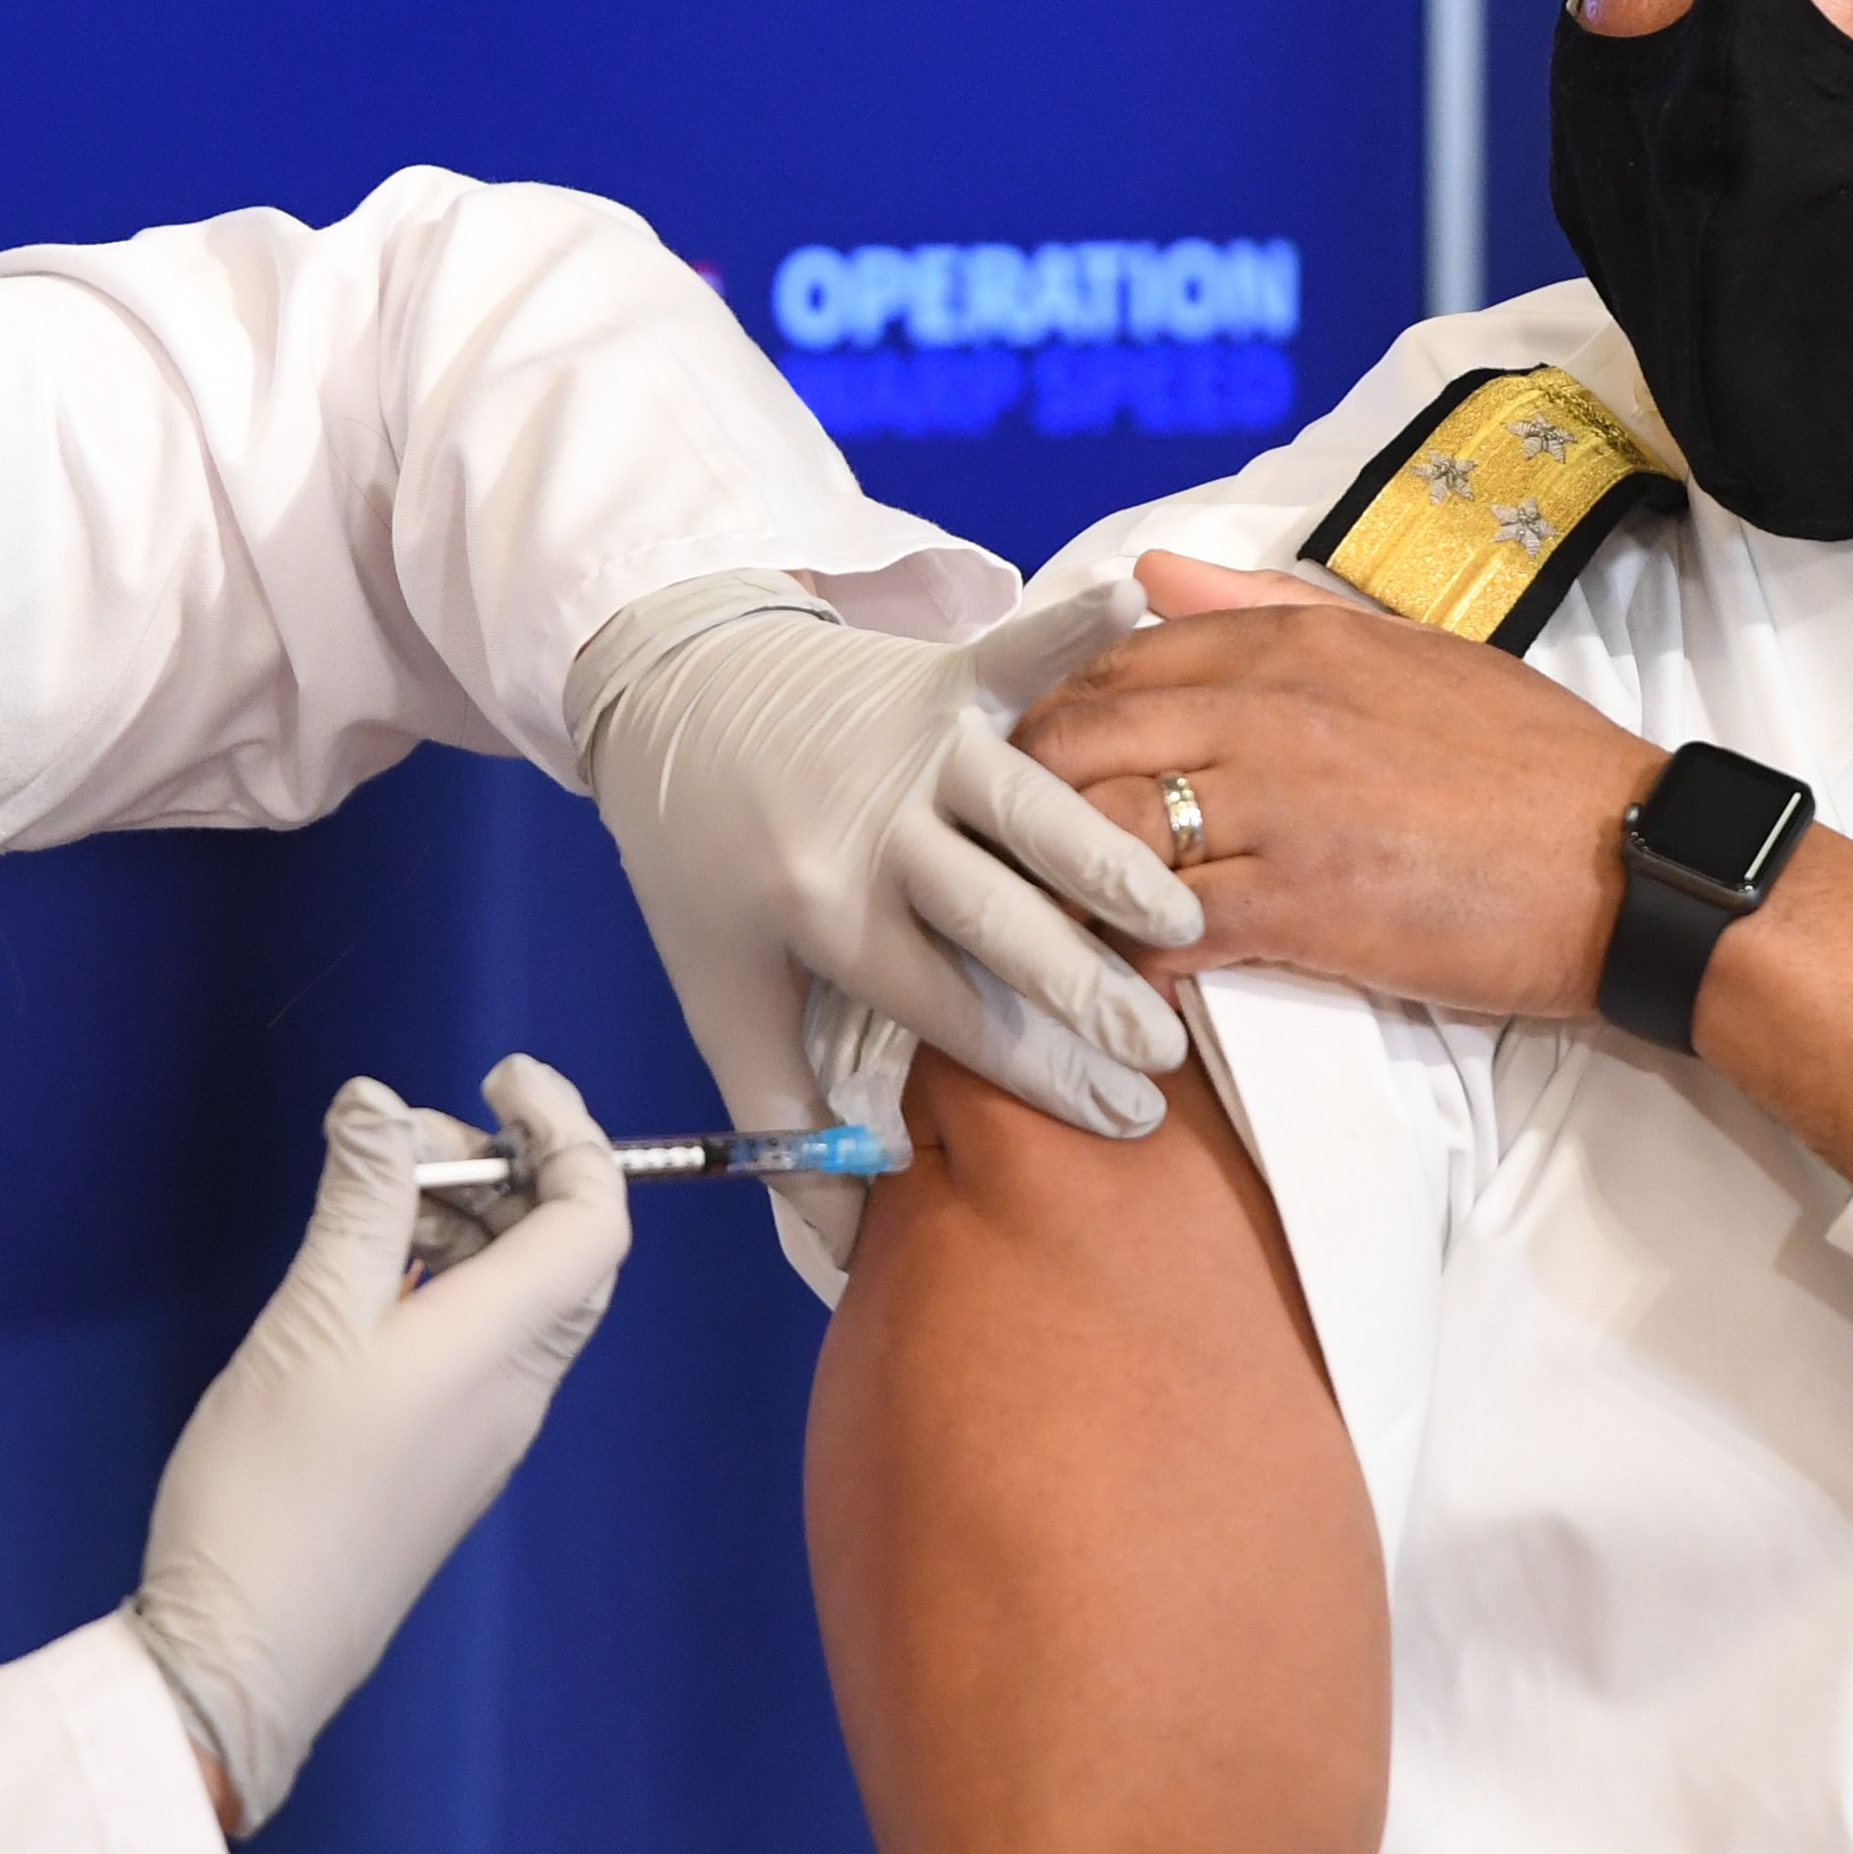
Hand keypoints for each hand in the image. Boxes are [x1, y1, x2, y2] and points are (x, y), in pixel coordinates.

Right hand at [126, 1057, 628, 1831]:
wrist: (245, 1659)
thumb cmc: (275, 1487)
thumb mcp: (308, 1321)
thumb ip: (358, 1203)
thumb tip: (381, 1102)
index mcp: (505, 1345)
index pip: (596, 1215)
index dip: (568, 1127)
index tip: (496, 1076)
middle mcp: (518, 1386)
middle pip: (564, 1248)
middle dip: (504, 1168)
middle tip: (403, 1143)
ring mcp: (483, 1430)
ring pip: (515, 1294)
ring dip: (462, 1222)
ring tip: (364, 1200)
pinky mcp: (441, 1460)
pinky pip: (474, 1340)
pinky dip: (436, 1280)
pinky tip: (355, 1278)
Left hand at [580, 580, 1206, 1155]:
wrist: (666, 694)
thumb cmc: (705, 860)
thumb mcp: (720, 993)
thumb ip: (784, 1118)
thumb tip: (844, 1249)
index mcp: (825, 913)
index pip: (950, 1009)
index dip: (1037, 1072)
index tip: (1122, 1122)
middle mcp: (875, 828)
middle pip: (1000, 920)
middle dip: (1087, 993)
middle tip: (1166, 1052)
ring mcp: (913, 745)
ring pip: (1032, 809)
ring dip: (1110, 860)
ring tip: (1186, 918)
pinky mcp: (938, 676)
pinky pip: (1019, 656)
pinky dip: (1076, 628)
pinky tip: (1142, 605)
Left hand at [1012, 553, 1659, 1018]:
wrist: (1629, 862)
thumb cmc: (1526, 761)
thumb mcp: (1401, 648)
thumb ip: (1261, 607)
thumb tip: (1148, 571)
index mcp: (1292, 642)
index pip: (1114, 661)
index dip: (1056, 716)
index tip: (1043, 764)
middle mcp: (1269, 710)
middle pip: (1078, 742)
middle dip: (1024, 796)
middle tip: (1016, 848)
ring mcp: (1279, 808)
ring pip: (1100, 834)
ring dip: (1057, 881)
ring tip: (1049, 918)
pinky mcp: (1300, 906)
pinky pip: (1162, 930)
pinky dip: (1124, 957)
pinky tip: (1121, 978)